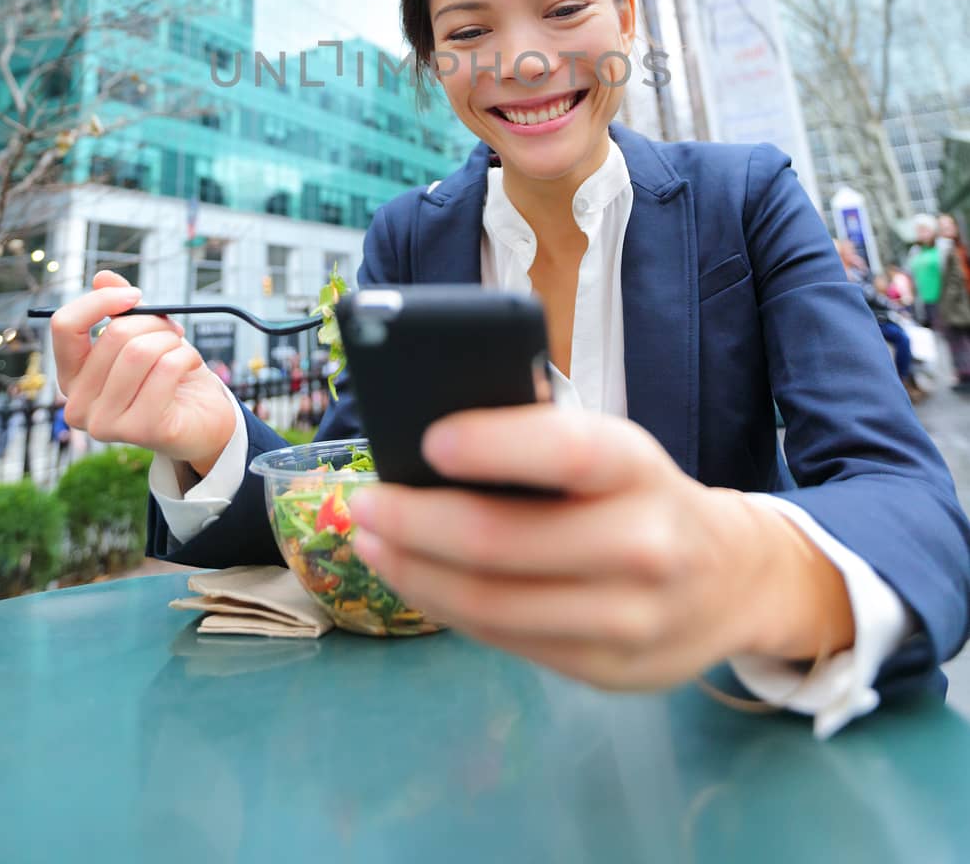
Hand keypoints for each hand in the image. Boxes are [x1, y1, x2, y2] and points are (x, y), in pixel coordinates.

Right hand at [50, 270, 236, 474]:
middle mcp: (78, 406)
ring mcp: (106, 424)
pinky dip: (187, 357)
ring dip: (171, 341)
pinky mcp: (141, 431)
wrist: (202, 419)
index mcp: (71, 377)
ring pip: (140, 351)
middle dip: (153, 322)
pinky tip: (190, 367)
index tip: (134, 295)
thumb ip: (119, 309)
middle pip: (114, 336)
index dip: (100, 301)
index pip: (65, 326)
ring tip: (180, 350)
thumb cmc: (168, 375)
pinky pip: (167, 369)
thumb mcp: (142, 335)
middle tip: (171, 331)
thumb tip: (102, 277)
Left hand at [349, 406, 852, 690]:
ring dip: (414, 573)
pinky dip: (447, 607)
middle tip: (362, 502)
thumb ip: (542, 439)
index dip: (493, 445)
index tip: (427, 440)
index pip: (565, 451)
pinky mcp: (604, 672)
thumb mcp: (616, 450)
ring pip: (493, 604)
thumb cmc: (642, 494)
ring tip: (371, 542)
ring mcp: (627, 620)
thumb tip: (435, 423)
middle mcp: (643, 545)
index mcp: (640, 468)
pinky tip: (414, 579)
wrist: (734, 579)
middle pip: (505, 542)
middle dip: (416, 522)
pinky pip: (505, 641)